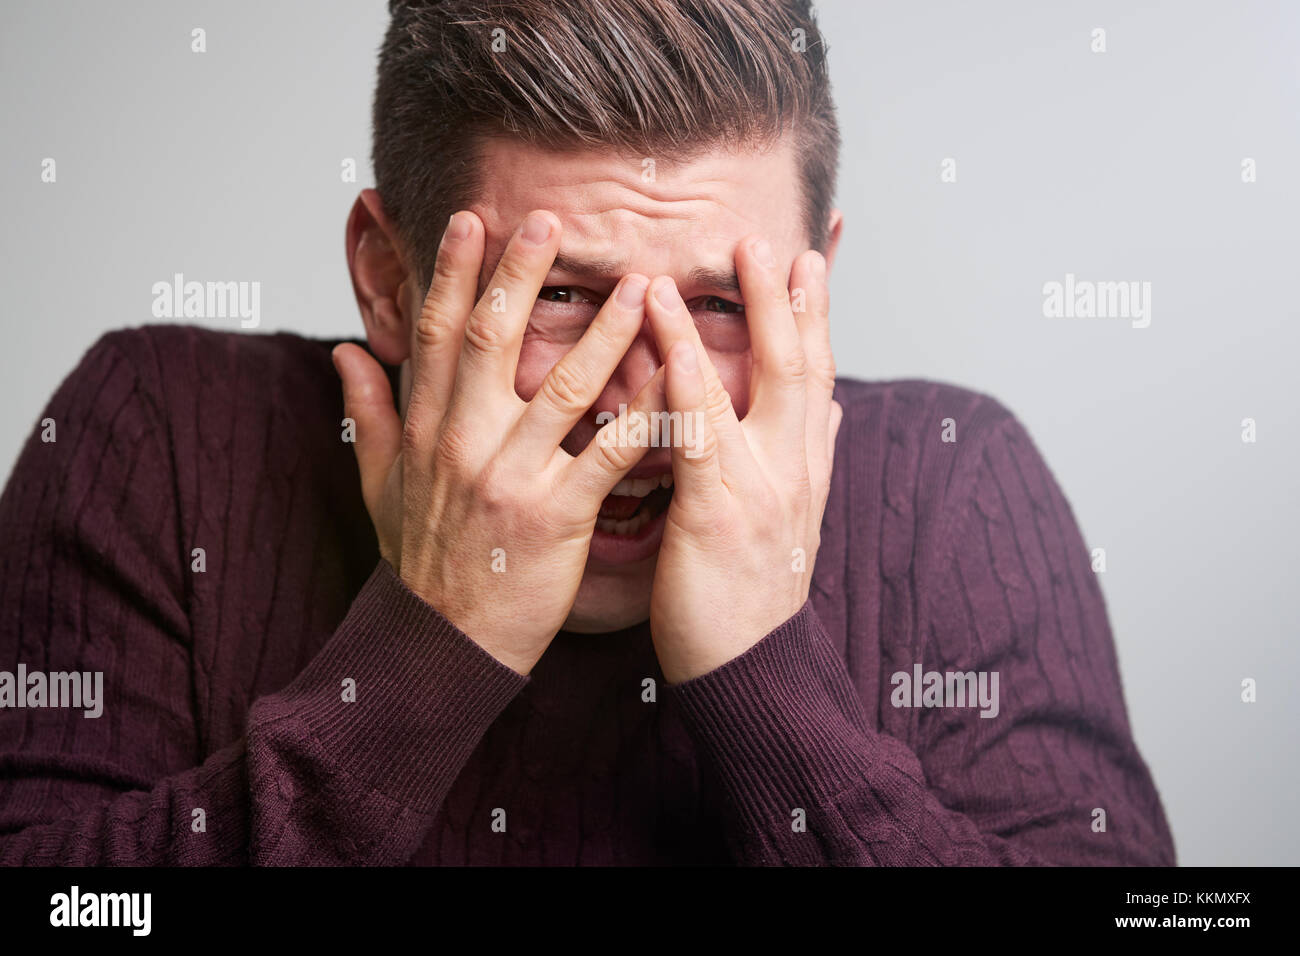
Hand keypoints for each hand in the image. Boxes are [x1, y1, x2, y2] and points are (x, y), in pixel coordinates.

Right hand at [332, 210, 663, 674]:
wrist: (443, 643)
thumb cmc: (421, 563)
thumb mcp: (378, 487)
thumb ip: (366, 414)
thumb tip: (345, 352)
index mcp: (426, 429)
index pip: (437, 334)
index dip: (453, 273)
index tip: (472, 220)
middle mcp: (463, 442)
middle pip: (494, 340)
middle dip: (521, 274)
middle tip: (551, 218)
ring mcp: (510, 477)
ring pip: (564, 386)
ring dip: (606, 330)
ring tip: (641, 285)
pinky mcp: (556, 515)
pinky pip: (609, 453)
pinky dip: (644, 414)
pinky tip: (676, 379)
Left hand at [645, 238, 841, 683]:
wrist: (752, 670)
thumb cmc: (754, 596)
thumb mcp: (795, 520)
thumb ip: (813, 458)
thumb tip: (838, 412)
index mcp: (809, 467)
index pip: (819, 375)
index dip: (817, 314)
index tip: (812, 257)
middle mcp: (797, 467)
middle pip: (802, 364)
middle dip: (791, 297)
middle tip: (772, 236)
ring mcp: (764, 485)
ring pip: (760, 384)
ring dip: (747, 314)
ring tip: (730, 255)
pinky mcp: (719, 510)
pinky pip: (704, 433)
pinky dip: (690, 378)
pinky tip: (674, 336)